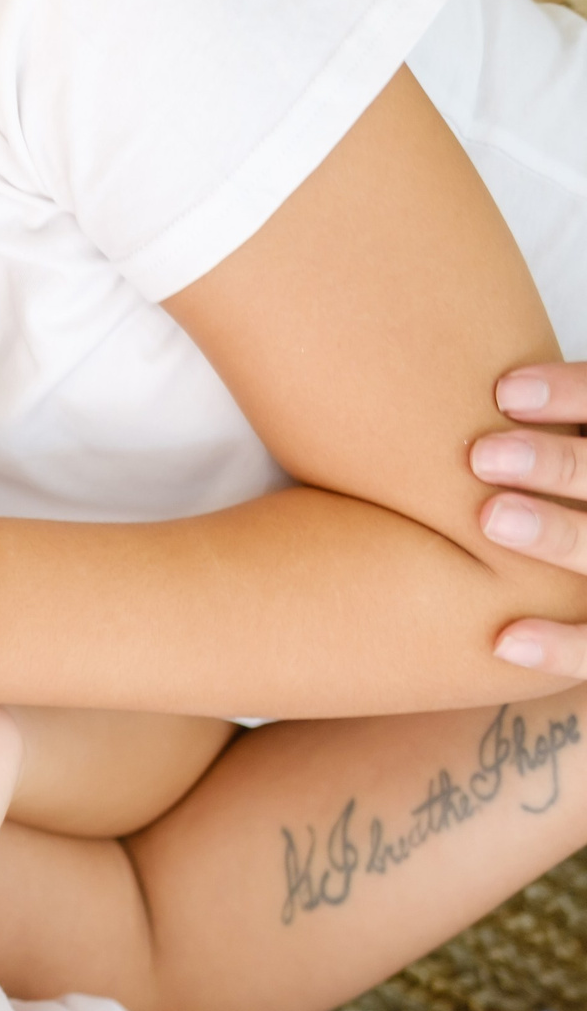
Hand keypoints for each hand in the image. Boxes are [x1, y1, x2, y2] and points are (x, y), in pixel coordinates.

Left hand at [476, 363, 586, 675]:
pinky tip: (504, 640)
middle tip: (482, 452)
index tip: (504, 390)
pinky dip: (563, 646)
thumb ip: (534, 431)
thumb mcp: (542, 467)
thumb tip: (438, 363)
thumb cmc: (543, 505)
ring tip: (488, 516)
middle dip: (561, 464)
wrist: (565, 593)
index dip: (575, 394)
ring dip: (560, 535)